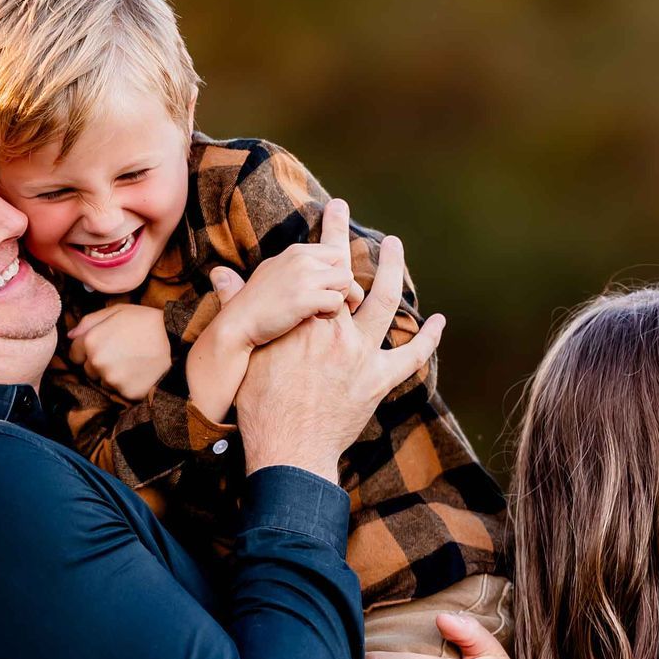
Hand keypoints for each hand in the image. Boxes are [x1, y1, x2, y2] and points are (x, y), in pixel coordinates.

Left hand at [67, 301, 170, 402]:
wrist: (176, 340)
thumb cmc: (146, 322)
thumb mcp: (116, 311)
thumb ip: (89, 321)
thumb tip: (70, 336)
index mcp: (91, 341)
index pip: (74, 355)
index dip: (86, 351)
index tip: (103, 347)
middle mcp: (97, 362)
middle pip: (88, 371)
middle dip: (99, 364)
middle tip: (122, 354)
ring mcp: (112, 380)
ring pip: (104, 383)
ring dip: (113, 376)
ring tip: (133, 363)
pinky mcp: (126, 393)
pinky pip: (120, 392)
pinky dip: (128, 385)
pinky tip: (140, 373)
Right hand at [209, 241, 363, 350]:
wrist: (237, 324)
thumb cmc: (256, 305)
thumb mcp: (274, 272)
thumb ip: (297, 266)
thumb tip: (316, 269)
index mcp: (296, 251)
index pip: (336, 253)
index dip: (338, 274)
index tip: (330, 291)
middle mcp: (301, 258)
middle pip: (345, 266)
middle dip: (344, 288)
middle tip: (332, 305)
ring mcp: (303, 276)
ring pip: (346, 281)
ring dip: (340, 300)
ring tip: (322, 312)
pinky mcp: (304, 297)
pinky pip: (337, 301)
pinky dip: (332, 313)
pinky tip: (316, 319)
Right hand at [236, 199, 443, 482]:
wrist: (288, 447)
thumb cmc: (259, 404)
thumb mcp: (246, 351)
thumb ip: (238, 308)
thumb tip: (220, 275)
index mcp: (304, 319)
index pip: (319, 267)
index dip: (325, 237)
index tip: (331, 212)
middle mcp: (337, 329)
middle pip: (348, 274)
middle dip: (346, 239)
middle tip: (348, 214)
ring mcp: (362, 355)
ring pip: (386, 302)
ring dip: (392, 271)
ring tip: (395, 246)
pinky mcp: (378, 382)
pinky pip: (410, 356)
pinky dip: (426, 338)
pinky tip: (438, 321)